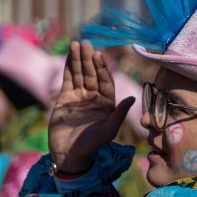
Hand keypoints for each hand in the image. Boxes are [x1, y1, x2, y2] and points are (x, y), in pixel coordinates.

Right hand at [48, 41, 134, 174]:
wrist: (69, 153)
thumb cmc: (91, 144)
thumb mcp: (108, 130)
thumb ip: (119, 113)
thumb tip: (131, 98)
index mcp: (107, 103)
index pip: (105, 80)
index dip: (101, 67)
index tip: (98, 55)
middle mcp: (94, 97)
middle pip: (92, 74)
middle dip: (88, 59)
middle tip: (86, 43)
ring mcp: (79, 96)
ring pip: (79, 74)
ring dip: (78, 59)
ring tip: (76, 43)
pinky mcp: (65, 98)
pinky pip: (68, 79)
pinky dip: (68, 67)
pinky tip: (68, 55)